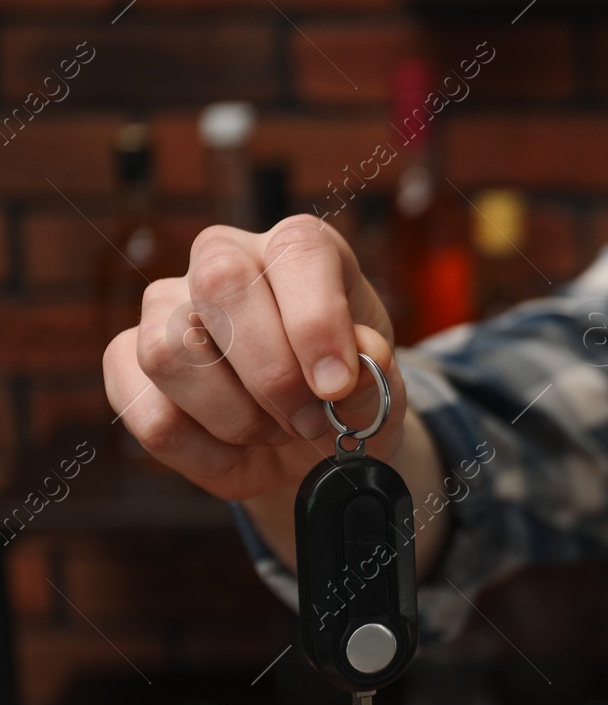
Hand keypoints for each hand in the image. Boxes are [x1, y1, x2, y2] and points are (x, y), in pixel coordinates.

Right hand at [102, 215, 405, 501]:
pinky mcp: (127, 361)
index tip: (337, 386)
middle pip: (220, 285)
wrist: (314, 445)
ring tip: (276, 431)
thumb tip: (354, 363)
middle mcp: (225, 260)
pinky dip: (205, 453)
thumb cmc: (349, 400)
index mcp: (299, 249)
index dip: (316, 321)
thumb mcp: (381, 389)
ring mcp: (165, 307)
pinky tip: (237, 448)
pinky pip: (151, 414)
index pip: (298, 250)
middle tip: (311, 421)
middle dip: (272, 375)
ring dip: (237, 417)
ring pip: (169, 353)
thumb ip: (373, 374)